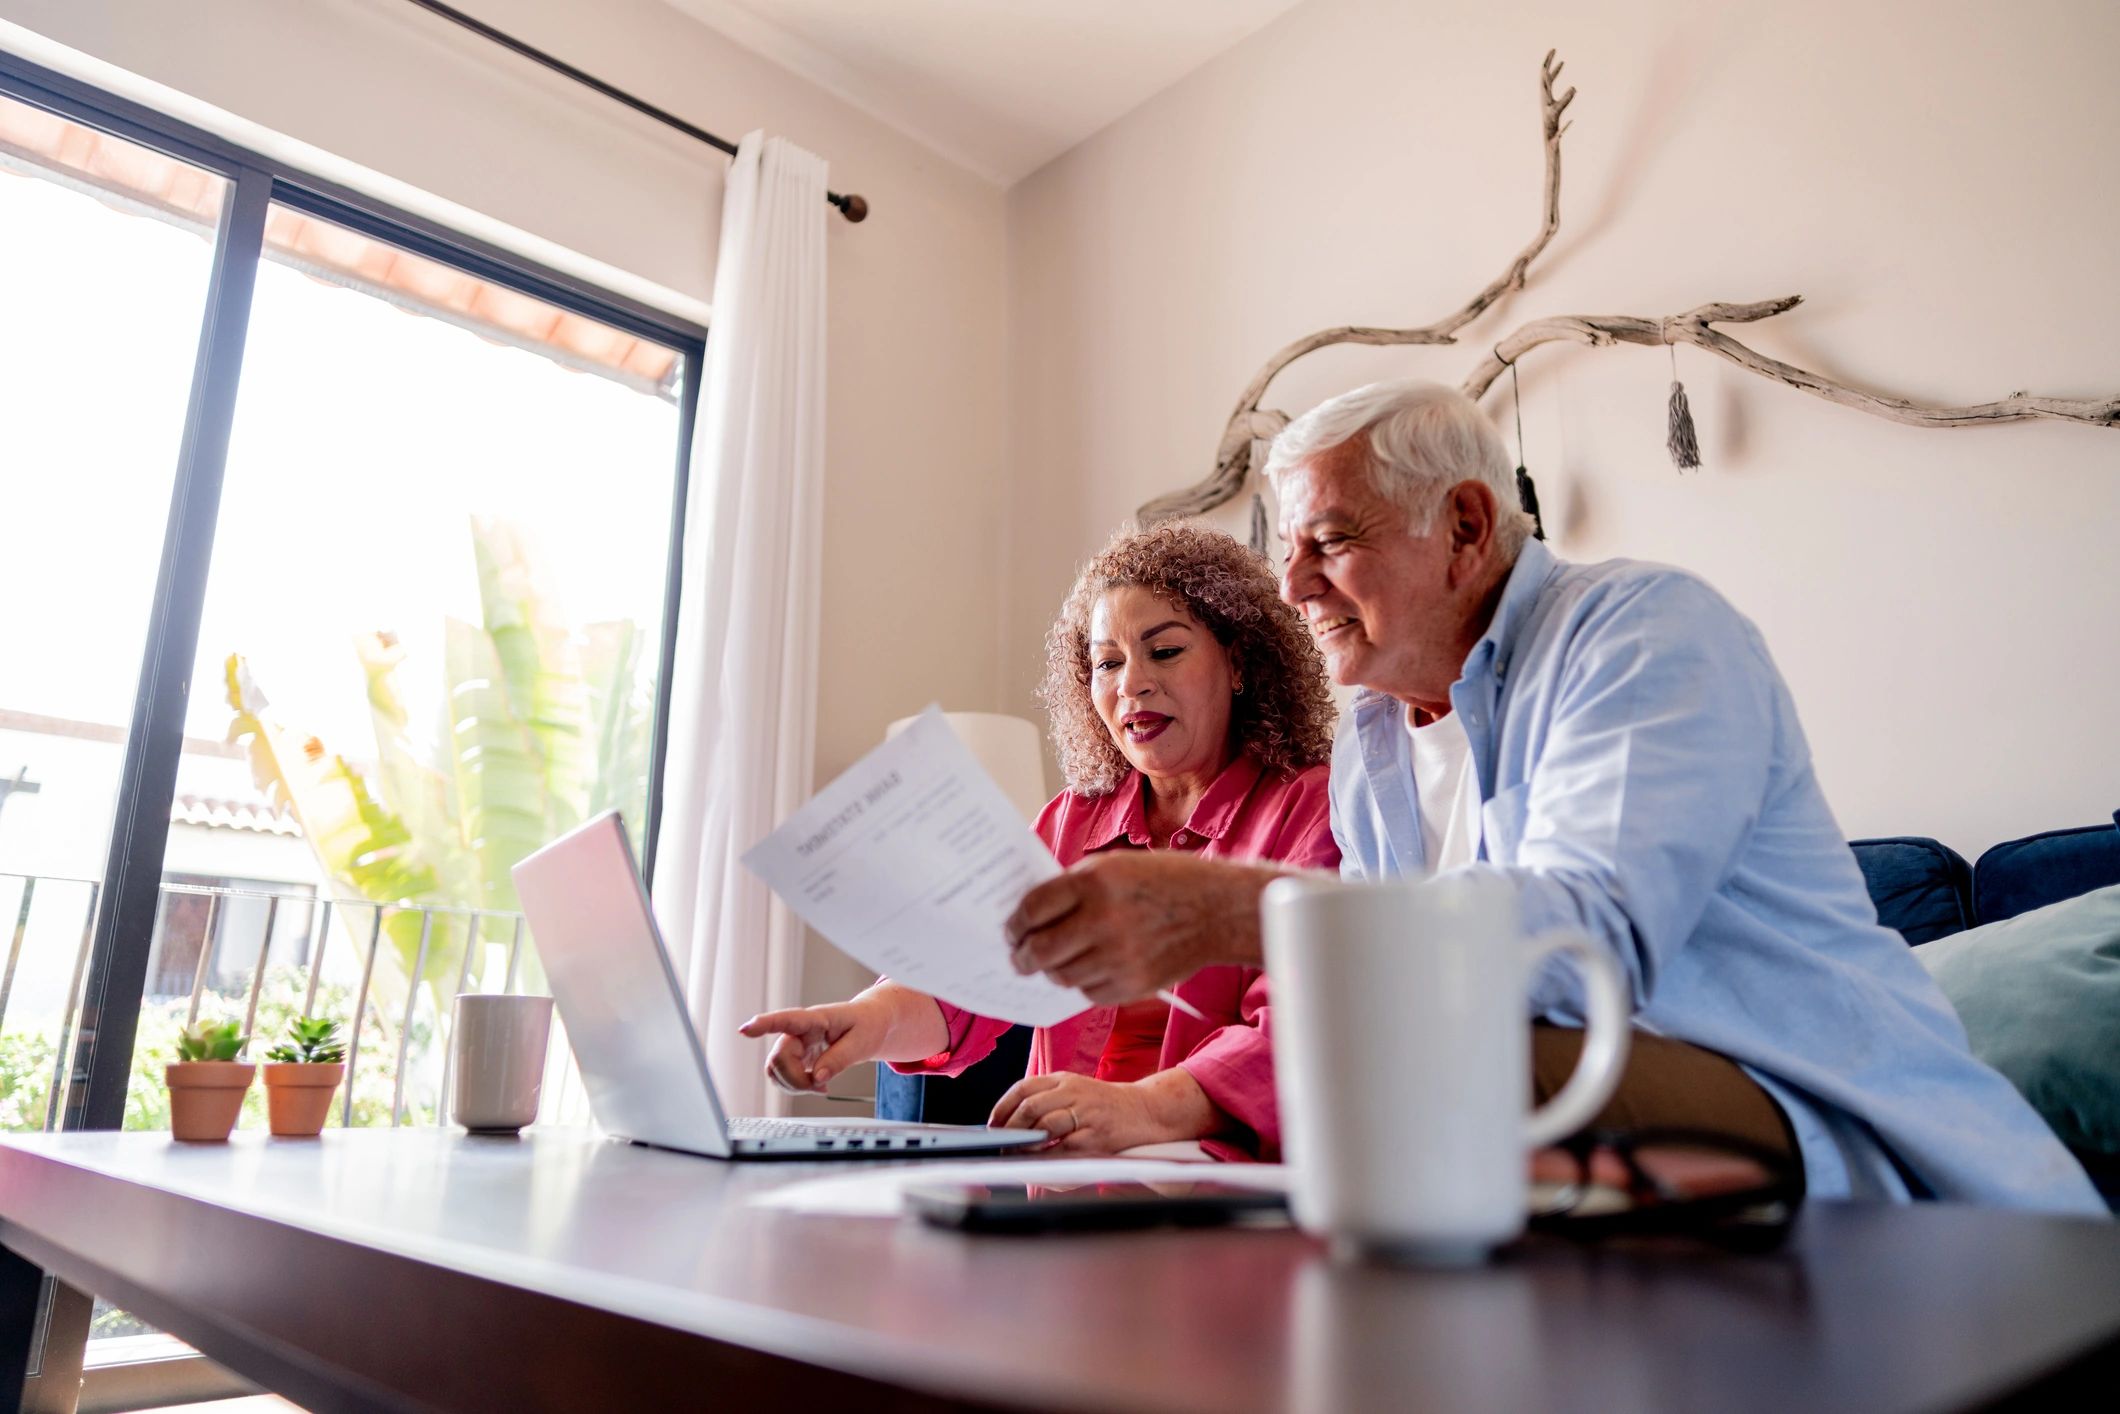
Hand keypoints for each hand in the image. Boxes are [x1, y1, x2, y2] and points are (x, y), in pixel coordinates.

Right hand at [738, 1000, 888, 1093]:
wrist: (871, 1023)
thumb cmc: (867, 1026)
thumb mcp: (862, 1043)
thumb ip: (839, 1059)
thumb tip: (817, 1077)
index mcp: (816, 1019)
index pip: (787, 1019)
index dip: (764, 1024)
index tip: (745, 1029)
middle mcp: (800, 1030)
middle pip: (780, 1057)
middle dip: (795, 1079)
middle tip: (821, 1087)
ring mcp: (796, 1043)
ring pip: (776, 1069)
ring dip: (794, 1085)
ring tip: (820, 1086)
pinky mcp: (797, 1056)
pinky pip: (784, 1075)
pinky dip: (798, 1086)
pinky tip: (817, 1085)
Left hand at [988, 1069, 1213, 1155]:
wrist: (1147, 1111)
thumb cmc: (1106, 1106)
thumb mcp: (1077, 1092)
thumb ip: (1049, 1102)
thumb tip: (1013, 1127)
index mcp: (1065, 1079)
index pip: (1023, 1087)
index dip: (1002, 1107)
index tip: (992, 1125)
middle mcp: (1074, 1091)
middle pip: (1030, 1108)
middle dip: (1010, 1130)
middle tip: (1002, 1146)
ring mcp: (1086, 1113)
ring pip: (1044, 1127)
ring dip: (1025, 1144)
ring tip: (1018, 1155)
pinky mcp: (1097, 1135)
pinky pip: (1063, 1149)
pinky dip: (1047, 1159)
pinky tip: (1041, 1164)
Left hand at [1003, 852, 1278, 1003]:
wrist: (1218, 911)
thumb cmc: (1166, 881)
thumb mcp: (1116, 865)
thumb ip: (1075, 886)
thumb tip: (1033, 913)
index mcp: (1094, 882)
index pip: (1033, 909)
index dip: (1015, 923)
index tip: (1012, 930)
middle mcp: (1103, 920)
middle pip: (1040, 950)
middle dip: (1022, 956)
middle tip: (1020, 956)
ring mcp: (1119, 957)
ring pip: (1062, 976)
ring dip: (1053, 970)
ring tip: (1056, 961)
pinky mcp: (1133, 985)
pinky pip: (1089, 993)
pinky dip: (1084, 983)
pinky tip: (1091, 968)